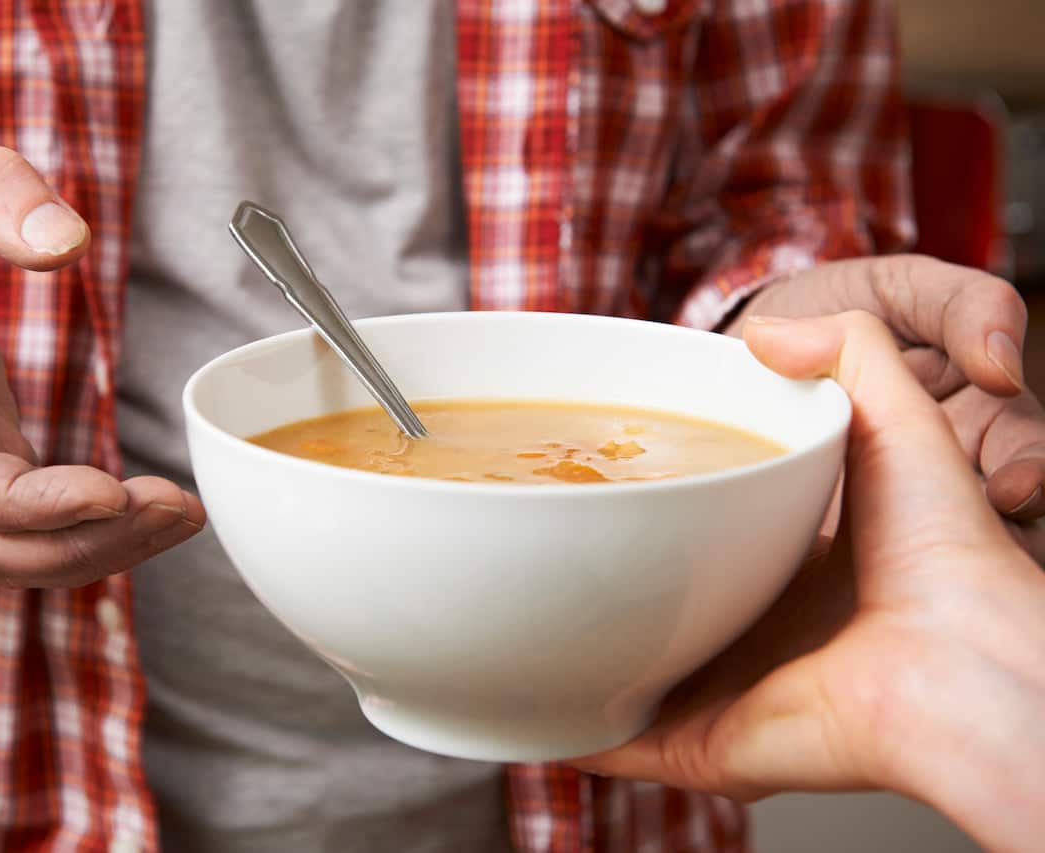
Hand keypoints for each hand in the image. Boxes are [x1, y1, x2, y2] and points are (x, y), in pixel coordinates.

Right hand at [0, 147, 204, 586]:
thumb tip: (68, 242)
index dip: (29, 504)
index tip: (111, 494)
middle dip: (84, 541)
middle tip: (176, 509)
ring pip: (10, 551)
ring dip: (99, 548)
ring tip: (181, 516)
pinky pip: (32, 525)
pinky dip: (92, 529)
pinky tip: (154, 509)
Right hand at [576, 312, 1044, 852]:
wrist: (960, 663)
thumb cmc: (946, 551)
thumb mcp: (900, 418)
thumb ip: (845, 352)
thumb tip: (763, 327)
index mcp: (802, 571)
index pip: (717, 535)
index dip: (673, 502)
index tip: (621, 470)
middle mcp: (764, 636)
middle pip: (665, 604)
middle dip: (610, 578)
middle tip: (551, 533)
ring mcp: (730, 695)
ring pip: (632, 673)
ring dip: (577, 650)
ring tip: (514, 612)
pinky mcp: (705, 746)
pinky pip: (619, 743)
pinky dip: (568, 729)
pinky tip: (524, 701)